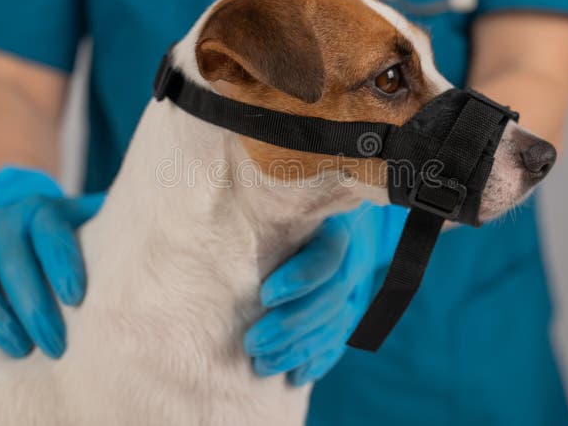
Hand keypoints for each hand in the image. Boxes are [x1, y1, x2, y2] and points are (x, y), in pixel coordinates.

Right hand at [0, 166, 103, 357]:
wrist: (18, 204)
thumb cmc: (71, 223)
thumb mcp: (94, 216)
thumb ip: (121, 227)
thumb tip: (176, 242)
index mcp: (45, 209)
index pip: (50, 230)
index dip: (62, 261)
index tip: (77, 298)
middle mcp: (6, 221)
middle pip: (11, 258)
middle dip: (32, 303)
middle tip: (54, 343)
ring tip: (16, 349)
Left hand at [244, 203, 401, 385]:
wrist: (330, 192)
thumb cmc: (284, 194)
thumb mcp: (278, 191)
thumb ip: (260, 205)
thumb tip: (210, 211)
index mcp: (332, 220)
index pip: (329, 254)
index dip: (302, 278)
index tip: (265, 296)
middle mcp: (351, 252)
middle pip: (333, 297)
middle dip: (292, 325)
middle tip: (252, 344)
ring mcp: (357, 280)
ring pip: (338, 322)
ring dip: (300, 349)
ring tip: (262, 364)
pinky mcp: (353, 304)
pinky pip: (343, 337)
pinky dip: (320, 358)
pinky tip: (296, 375)